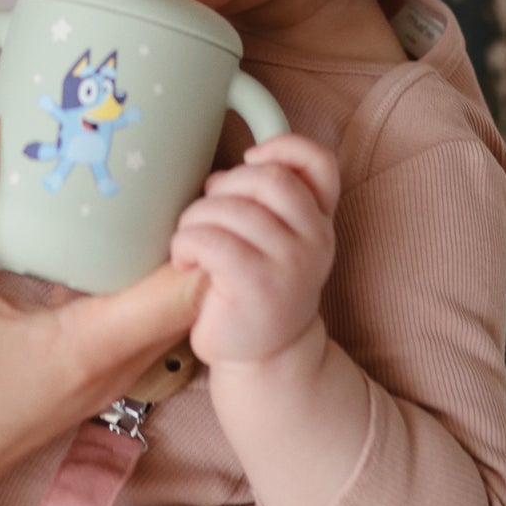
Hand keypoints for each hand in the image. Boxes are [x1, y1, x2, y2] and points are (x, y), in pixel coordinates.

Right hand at [0, 113, 202, 505]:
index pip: (190, 288)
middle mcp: (110, 368)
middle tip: (172, 167)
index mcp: (93, 347)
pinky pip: (127, 324)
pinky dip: (129, 281)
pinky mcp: (75, 382)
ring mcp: (96, 381)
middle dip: (193, 234)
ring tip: (144, 192)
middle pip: (187, 296)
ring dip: (163, 258)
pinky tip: (94, 242)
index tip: (195, 176)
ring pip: (159, 312)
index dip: (208, 232)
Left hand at [167, 134, 338, 364]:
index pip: (319, 164)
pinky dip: (186, 242)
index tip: (250, 160)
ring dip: (196, 218)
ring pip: (232, 208)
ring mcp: (290, 263)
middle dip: (224, 186)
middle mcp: (316, 239)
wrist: (265, 357)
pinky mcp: (257, 285)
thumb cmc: (258, 290)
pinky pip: (211, 239)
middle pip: (268, 179)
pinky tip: (185, 261)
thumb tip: (234, 164)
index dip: (283, 148)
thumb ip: (274, 203)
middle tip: (206, 214)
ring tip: (189, 241)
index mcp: (320, 221)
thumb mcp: (279, 242)